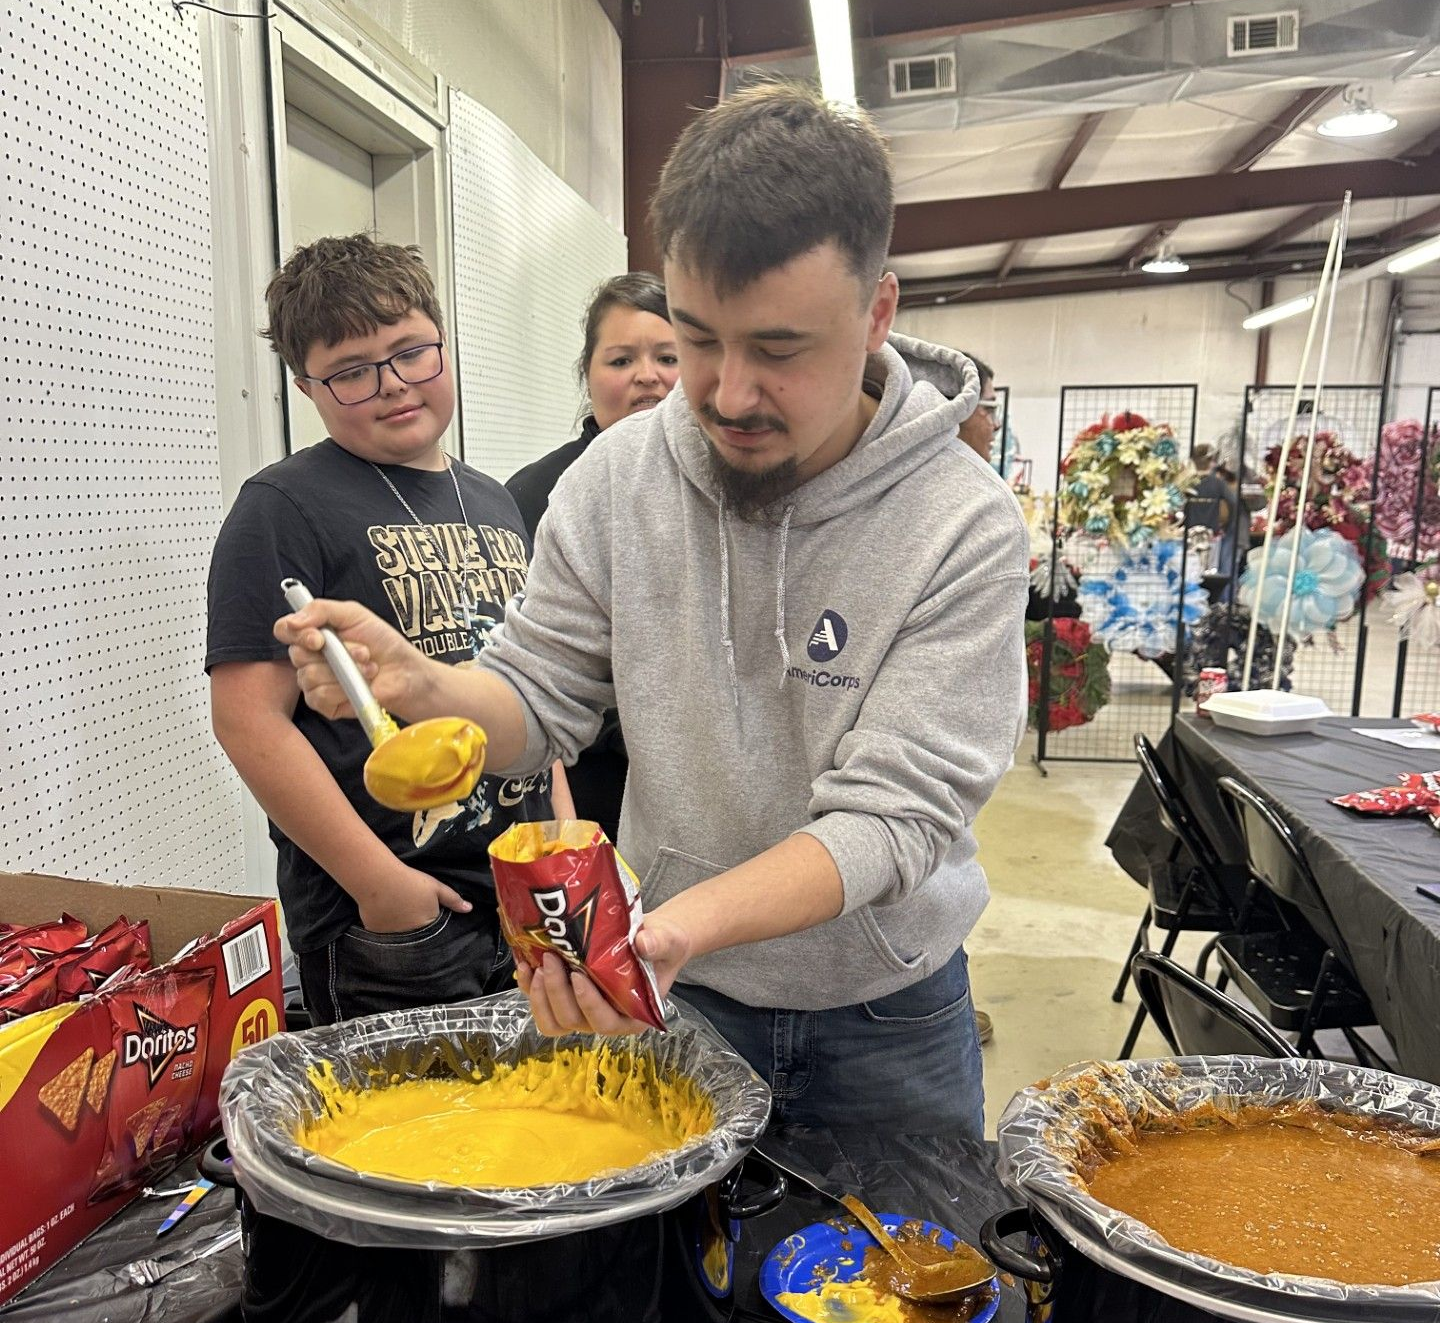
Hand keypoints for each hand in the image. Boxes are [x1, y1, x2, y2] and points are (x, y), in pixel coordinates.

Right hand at [274, 598, 432, 721]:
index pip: (284, 630)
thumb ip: (321, 609)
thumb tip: (293, 621)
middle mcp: (309, 658)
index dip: (294, 633)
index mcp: (312, 634)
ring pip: (309, 677)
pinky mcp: (324, 704)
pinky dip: (342, 690)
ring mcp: (314, 682)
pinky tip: (359, 685)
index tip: (318, 638)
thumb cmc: (381, 641)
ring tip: (367, 668)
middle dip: (336, 653)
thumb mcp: (354, 614)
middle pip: (297, 655)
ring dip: (345, 671)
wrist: (404, 670)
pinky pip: (319, 697)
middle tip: (362, 651)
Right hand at [355, 863, 472, 933]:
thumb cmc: (410, 881)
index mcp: (428, 925)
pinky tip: (384, 913)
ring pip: (400, 935)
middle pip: (417, 933)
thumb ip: (453, 900)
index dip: (432, 918)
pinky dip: (386, 926)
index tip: (426, 907)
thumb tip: (469, 909)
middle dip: (417, 925)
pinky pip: (384, 934)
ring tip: (397, 909)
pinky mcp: (376, 933)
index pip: (434, 928)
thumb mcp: (436, 887)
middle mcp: (411, 936)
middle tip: (410, 907)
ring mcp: (392, 937)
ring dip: (401, 928)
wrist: (378, 879)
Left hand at [514, 909, 692, 1035]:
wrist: (650, 938)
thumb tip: (644, 943)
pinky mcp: (566, 999)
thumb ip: (658, 943)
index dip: (588, 1003)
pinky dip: (528, 989)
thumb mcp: (667, 941)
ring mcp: (582, 1012)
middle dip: (557, 993)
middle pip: (572, 1021)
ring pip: (552, 1022)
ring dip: (539, 997)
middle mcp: (604, 1019)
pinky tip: (524, 966)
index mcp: (631, 1016)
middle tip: (552, 959)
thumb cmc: (661, 944)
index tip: (579, 975)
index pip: (604, 1022)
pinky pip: (542, 1006)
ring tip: (537, 966)